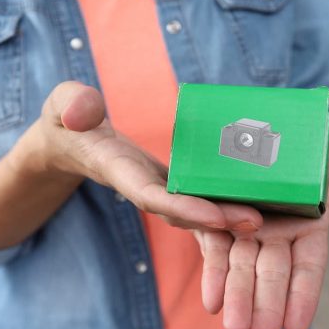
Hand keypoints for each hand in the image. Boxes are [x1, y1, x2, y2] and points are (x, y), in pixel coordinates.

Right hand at [26, 81, 261, 231]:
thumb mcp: (62, 105)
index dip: (183, 208)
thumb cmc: (69, 120)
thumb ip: (70, 105)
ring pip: (195, 211)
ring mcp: (159, 189)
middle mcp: (143, 188)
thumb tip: (79, 111)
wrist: (76, 142)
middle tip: (256, 222)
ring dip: (227, 218)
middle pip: (182, 211)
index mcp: (118, 172)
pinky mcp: (170, 184)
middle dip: (217, 221)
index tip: (215, 216)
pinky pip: (198, 199)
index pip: (151, 197)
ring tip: (266, 217)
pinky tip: (255, 204)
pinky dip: (222, 206)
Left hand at [194, 116, 328, 328]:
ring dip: (240, 302)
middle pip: (273, 279)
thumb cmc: (308, 128)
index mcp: (309, 223)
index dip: (302, 298)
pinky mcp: (219, 217)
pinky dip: (215, 275)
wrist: (264, 110)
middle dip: (265, 314)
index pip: (308, 268)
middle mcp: (279, 231)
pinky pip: (217, 249)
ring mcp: (248, 226)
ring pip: (244, 271)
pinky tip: (212, 301)